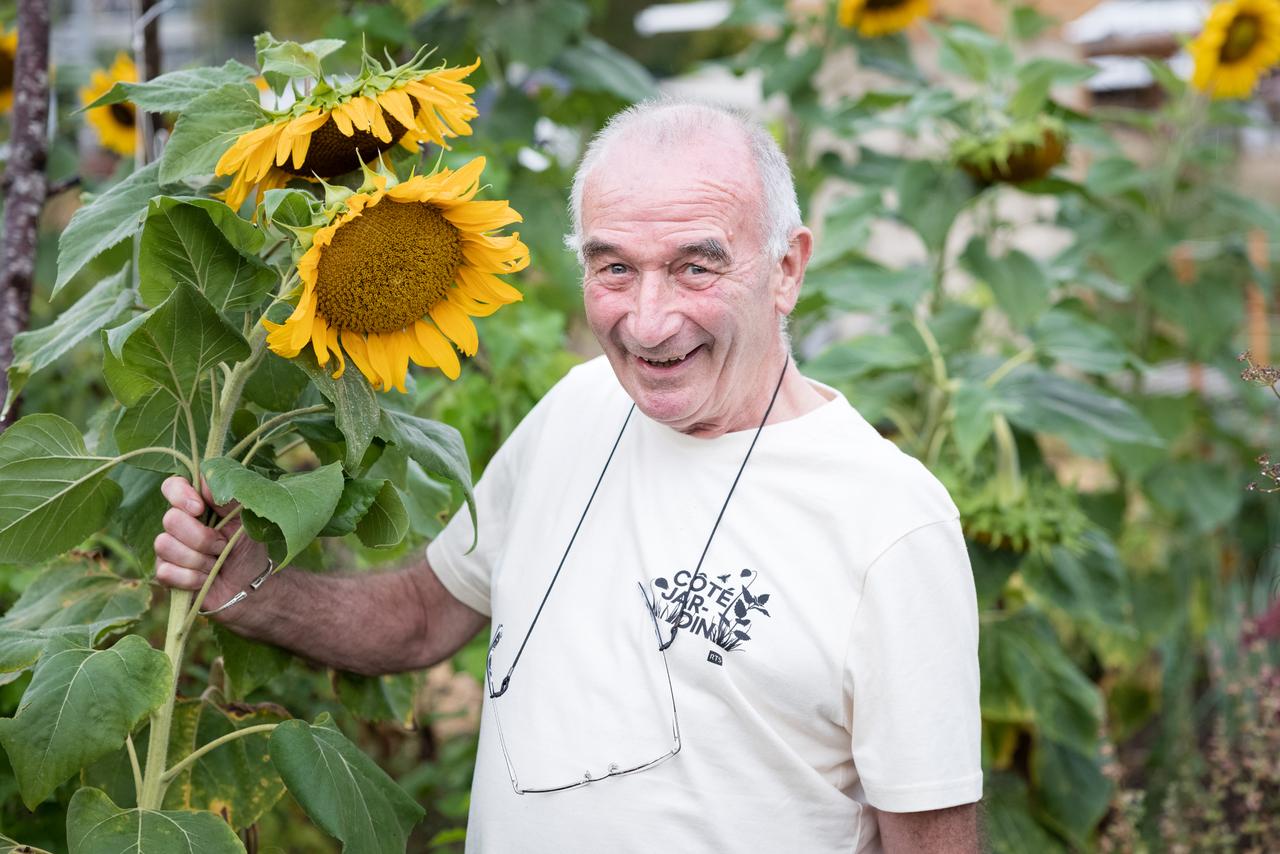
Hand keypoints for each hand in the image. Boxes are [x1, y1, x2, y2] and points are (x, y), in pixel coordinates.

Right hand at [155, 476, 267, 620]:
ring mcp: (168, 548)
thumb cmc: (248, 547)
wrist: (250, 585)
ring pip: (165, 546)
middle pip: (170, 519)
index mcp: (196, 504)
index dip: (181, 495)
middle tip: (221, 546)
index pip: (172, 486)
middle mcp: (178, 523)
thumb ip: (228, 495)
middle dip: (202, 537)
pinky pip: (165, 572)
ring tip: (214, 563)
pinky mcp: (165, 574)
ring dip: (198, 559)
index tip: (200, 508)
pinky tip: (205, 579)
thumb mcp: (246, 518)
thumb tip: (204, 480)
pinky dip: (192, 578)